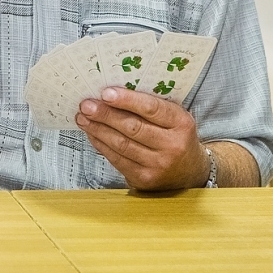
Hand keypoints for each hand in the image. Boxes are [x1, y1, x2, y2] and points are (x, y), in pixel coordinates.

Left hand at [75, 87, 207, 189]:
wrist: (189, 172)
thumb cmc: (176, 137)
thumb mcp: (174, 118)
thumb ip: (151, 106)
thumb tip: (113, 95)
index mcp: (181, 123)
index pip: (152, 108)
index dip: (127, 100)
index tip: (106, 93)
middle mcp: (172, 146)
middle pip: (132, 127)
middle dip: (105, 115)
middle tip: (86, 105)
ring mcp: (158, 165)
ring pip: (121, 144)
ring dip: (98, 129)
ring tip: (83, 118)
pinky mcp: (144, 179)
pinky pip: (117, 159)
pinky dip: (101, 145)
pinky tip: (92, 134)